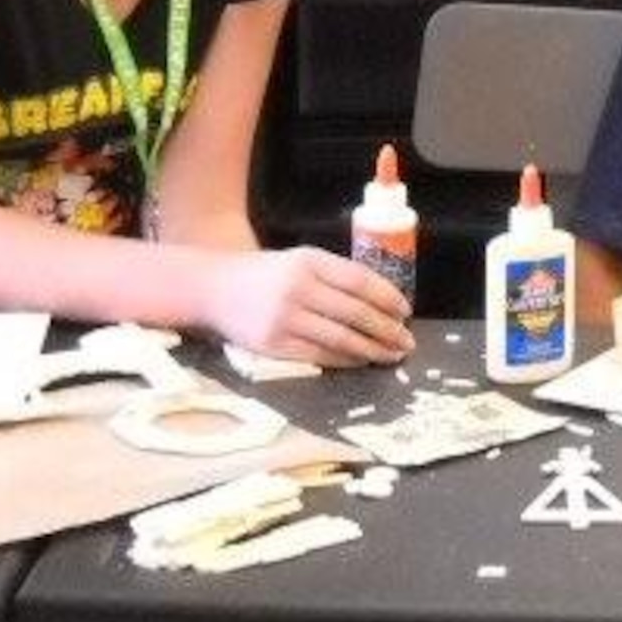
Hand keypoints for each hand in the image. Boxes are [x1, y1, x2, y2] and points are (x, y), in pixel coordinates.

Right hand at [206, 247, 413, 367]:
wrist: (213, 289)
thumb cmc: (265, 275)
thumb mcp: (299, 260)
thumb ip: (335, 276)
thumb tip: (383, 302)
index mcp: (308, 262)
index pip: (360, 281)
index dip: (388, 297)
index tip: (405, 310)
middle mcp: (297, 289)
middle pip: (355, 313)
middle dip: (387, 330)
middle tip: (407, 341)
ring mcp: (284, 319)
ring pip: (341, 339)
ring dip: (372, 350)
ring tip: (391, 355)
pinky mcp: (273, 345)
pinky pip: (320, 356)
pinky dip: (346, 360)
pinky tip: (361, 360)